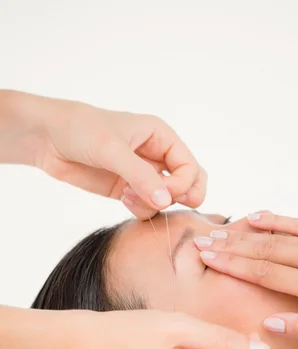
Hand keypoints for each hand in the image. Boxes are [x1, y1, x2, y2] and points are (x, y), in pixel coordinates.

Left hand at [4, 91, 206, 218]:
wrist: (48, 139)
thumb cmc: (81, 130)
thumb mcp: (112, 149)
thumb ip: (141, 176)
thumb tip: (166, 201)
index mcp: (161, 137)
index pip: (190, 166)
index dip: (183, 184)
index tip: (165, 194)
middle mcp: (157, 156)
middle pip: (188, 183)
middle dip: (180, 197)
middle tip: (162, 203)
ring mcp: (143, 175)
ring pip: (167, 200)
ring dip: (153, 204)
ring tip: (129, 197)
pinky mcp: (127, 191)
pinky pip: (148, 208)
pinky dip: (141, 210)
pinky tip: (124, 201)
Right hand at [196, 211, 297, 348]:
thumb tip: (270, 322)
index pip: (265, 271)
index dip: (233, 264)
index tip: (208, 257)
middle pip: (265, 249)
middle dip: (231, 246)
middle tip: (202, 243)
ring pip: (280, 234)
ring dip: (247, 233)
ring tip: (220, 231)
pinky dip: (279, 219)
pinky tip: (259, 216)